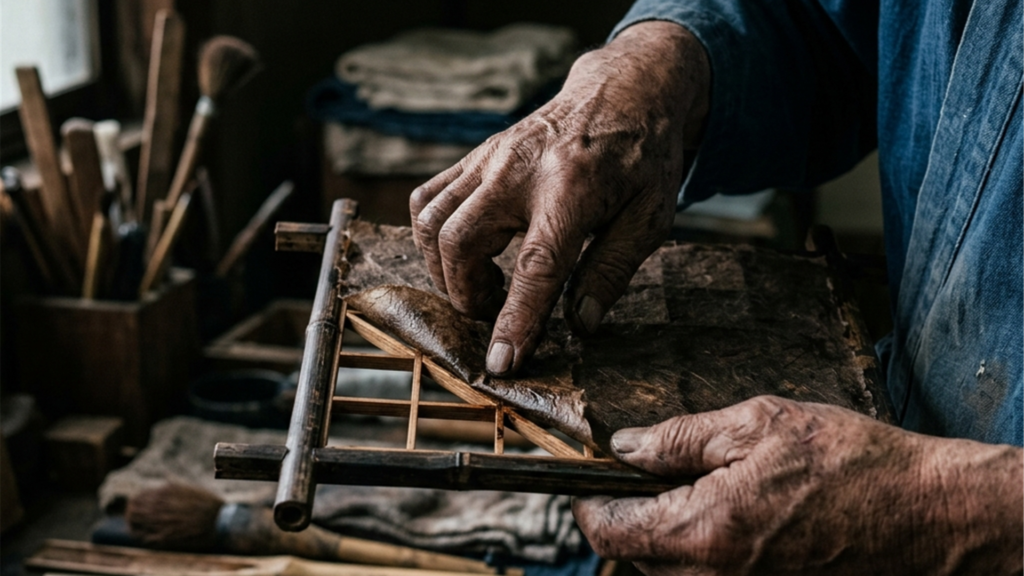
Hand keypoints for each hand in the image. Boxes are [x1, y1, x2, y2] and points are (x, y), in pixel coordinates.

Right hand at [410, 22, 709, 375]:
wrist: (623, 89)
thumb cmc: (642, 157)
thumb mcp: (650, 217)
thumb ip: (612, 271)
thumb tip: (580, 324)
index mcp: (573, 189)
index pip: (535, 267)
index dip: (515, 320)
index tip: (500, 364)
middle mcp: (518, 171)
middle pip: (460, 243)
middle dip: (467, 295)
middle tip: (497, 312)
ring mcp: (490, 158)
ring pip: (431, 221)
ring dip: (446, 269)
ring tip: (485, 284)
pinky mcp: (476, 155)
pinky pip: (429, 197)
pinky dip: (433, 233)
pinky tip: (467, 250)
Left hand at [573, 396, 1023, 574]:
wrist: (928, 517)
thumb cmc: (851, 465)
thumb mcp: (759, 425)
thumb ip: (680, 438)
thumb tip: (626, 446)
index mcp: (705, 532)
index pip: (608, 533)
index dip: (589, 502)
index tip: (589, 479)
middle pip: (634, 556)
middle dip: (629, 514)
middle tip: (650, 474)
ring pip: (667, 572)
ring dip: (664, 534)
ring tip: (700, 490)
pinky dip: (700, 552)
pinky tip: (732, 517)